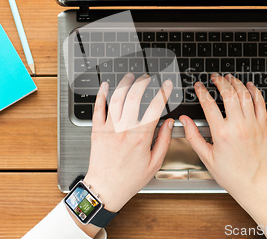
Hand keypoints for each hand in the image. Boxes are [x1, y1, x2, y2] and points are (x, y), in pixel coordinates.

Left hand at [84, 74, 174, 212]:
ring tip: (130, 77)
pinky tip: (105, 86)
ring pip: (116, 98)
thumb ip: (164, 140)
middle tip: (147, 78)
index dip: (164, 92)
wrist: (105, 188)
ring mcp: (109, 128)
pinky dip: (101, 94)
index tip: (168, 85)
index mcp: (141, 136)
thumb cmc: (129, 179)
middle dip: (143, 82)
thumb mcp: (154, 163)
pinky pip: (98, 108)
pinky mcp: (96, 130)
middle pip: (134, 96)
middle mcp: (124, 129)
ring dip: (124, 83)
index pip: (156, 107)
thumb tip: (170, 123)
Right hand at [180, 73, 266, 200]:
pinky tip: (249, 86)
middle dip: (219, 81)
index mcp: (222, 133)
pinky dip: (254, 92)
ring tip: (229, 78)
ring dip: (236, 83)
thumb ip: (193, 136)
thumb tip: (184, 121)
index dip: (201, 91)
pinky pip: (260, 103)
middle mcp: (238, 126)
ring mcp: (252, 125)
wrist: (254, 183)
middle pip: (228, 94)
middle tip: (214, 78)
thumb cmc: (231, 174)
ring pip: (245, 95)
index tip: (198, 86)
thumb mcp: (206, 157)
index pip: (209, 104)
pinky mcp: (262, 126)